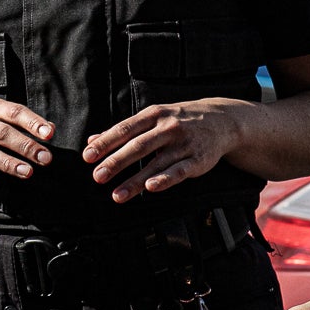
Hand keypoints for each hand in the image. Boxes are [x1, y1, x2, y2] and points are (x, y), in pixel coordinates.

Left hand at [82, 98, 245, 200]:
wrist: (222, 119)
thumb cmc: (179, 119)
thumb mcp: (153, 117)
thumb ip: (123, 130)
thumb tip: (91, 140)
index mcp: (153, 115)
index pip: (124, 129)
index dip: (105, 143)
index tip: (88, 157)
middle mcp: (168, 127)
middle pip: (137, 146)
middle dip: (115, 162)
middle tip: (97, 177)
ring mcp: (184, 143)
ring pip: (156, 163)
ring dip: (135, 181)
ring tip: (116, 195)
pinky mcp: (198, 159)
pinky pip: (179, 171)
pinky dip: (165, 179)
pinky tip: (150, 188)